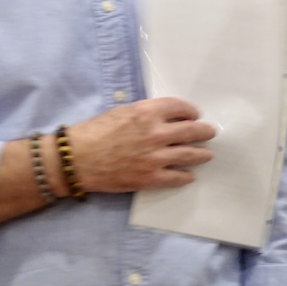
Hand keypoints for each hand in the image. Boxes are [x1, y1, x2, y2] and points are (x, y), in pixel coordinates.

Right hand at [66, 97, 215, 192]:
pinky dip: (185, 176)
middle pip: (192, 131)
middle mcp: (156, 133)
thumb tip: (164, 116)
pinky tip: (190, 176)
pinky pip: (176, 177)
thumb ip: (146, 112)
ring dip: (202, 154)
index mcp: (148, 112)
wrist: (76, 159)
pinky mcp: (149, 177)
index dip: (191, 111)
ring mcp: (155, 157)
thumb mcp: (122, 111)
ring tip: (207, 154)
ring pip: (190, 154)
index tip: (195, 115)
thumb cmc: (94, 132)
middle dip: (204, 131)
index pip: (181, 108)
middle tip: (210, 132)